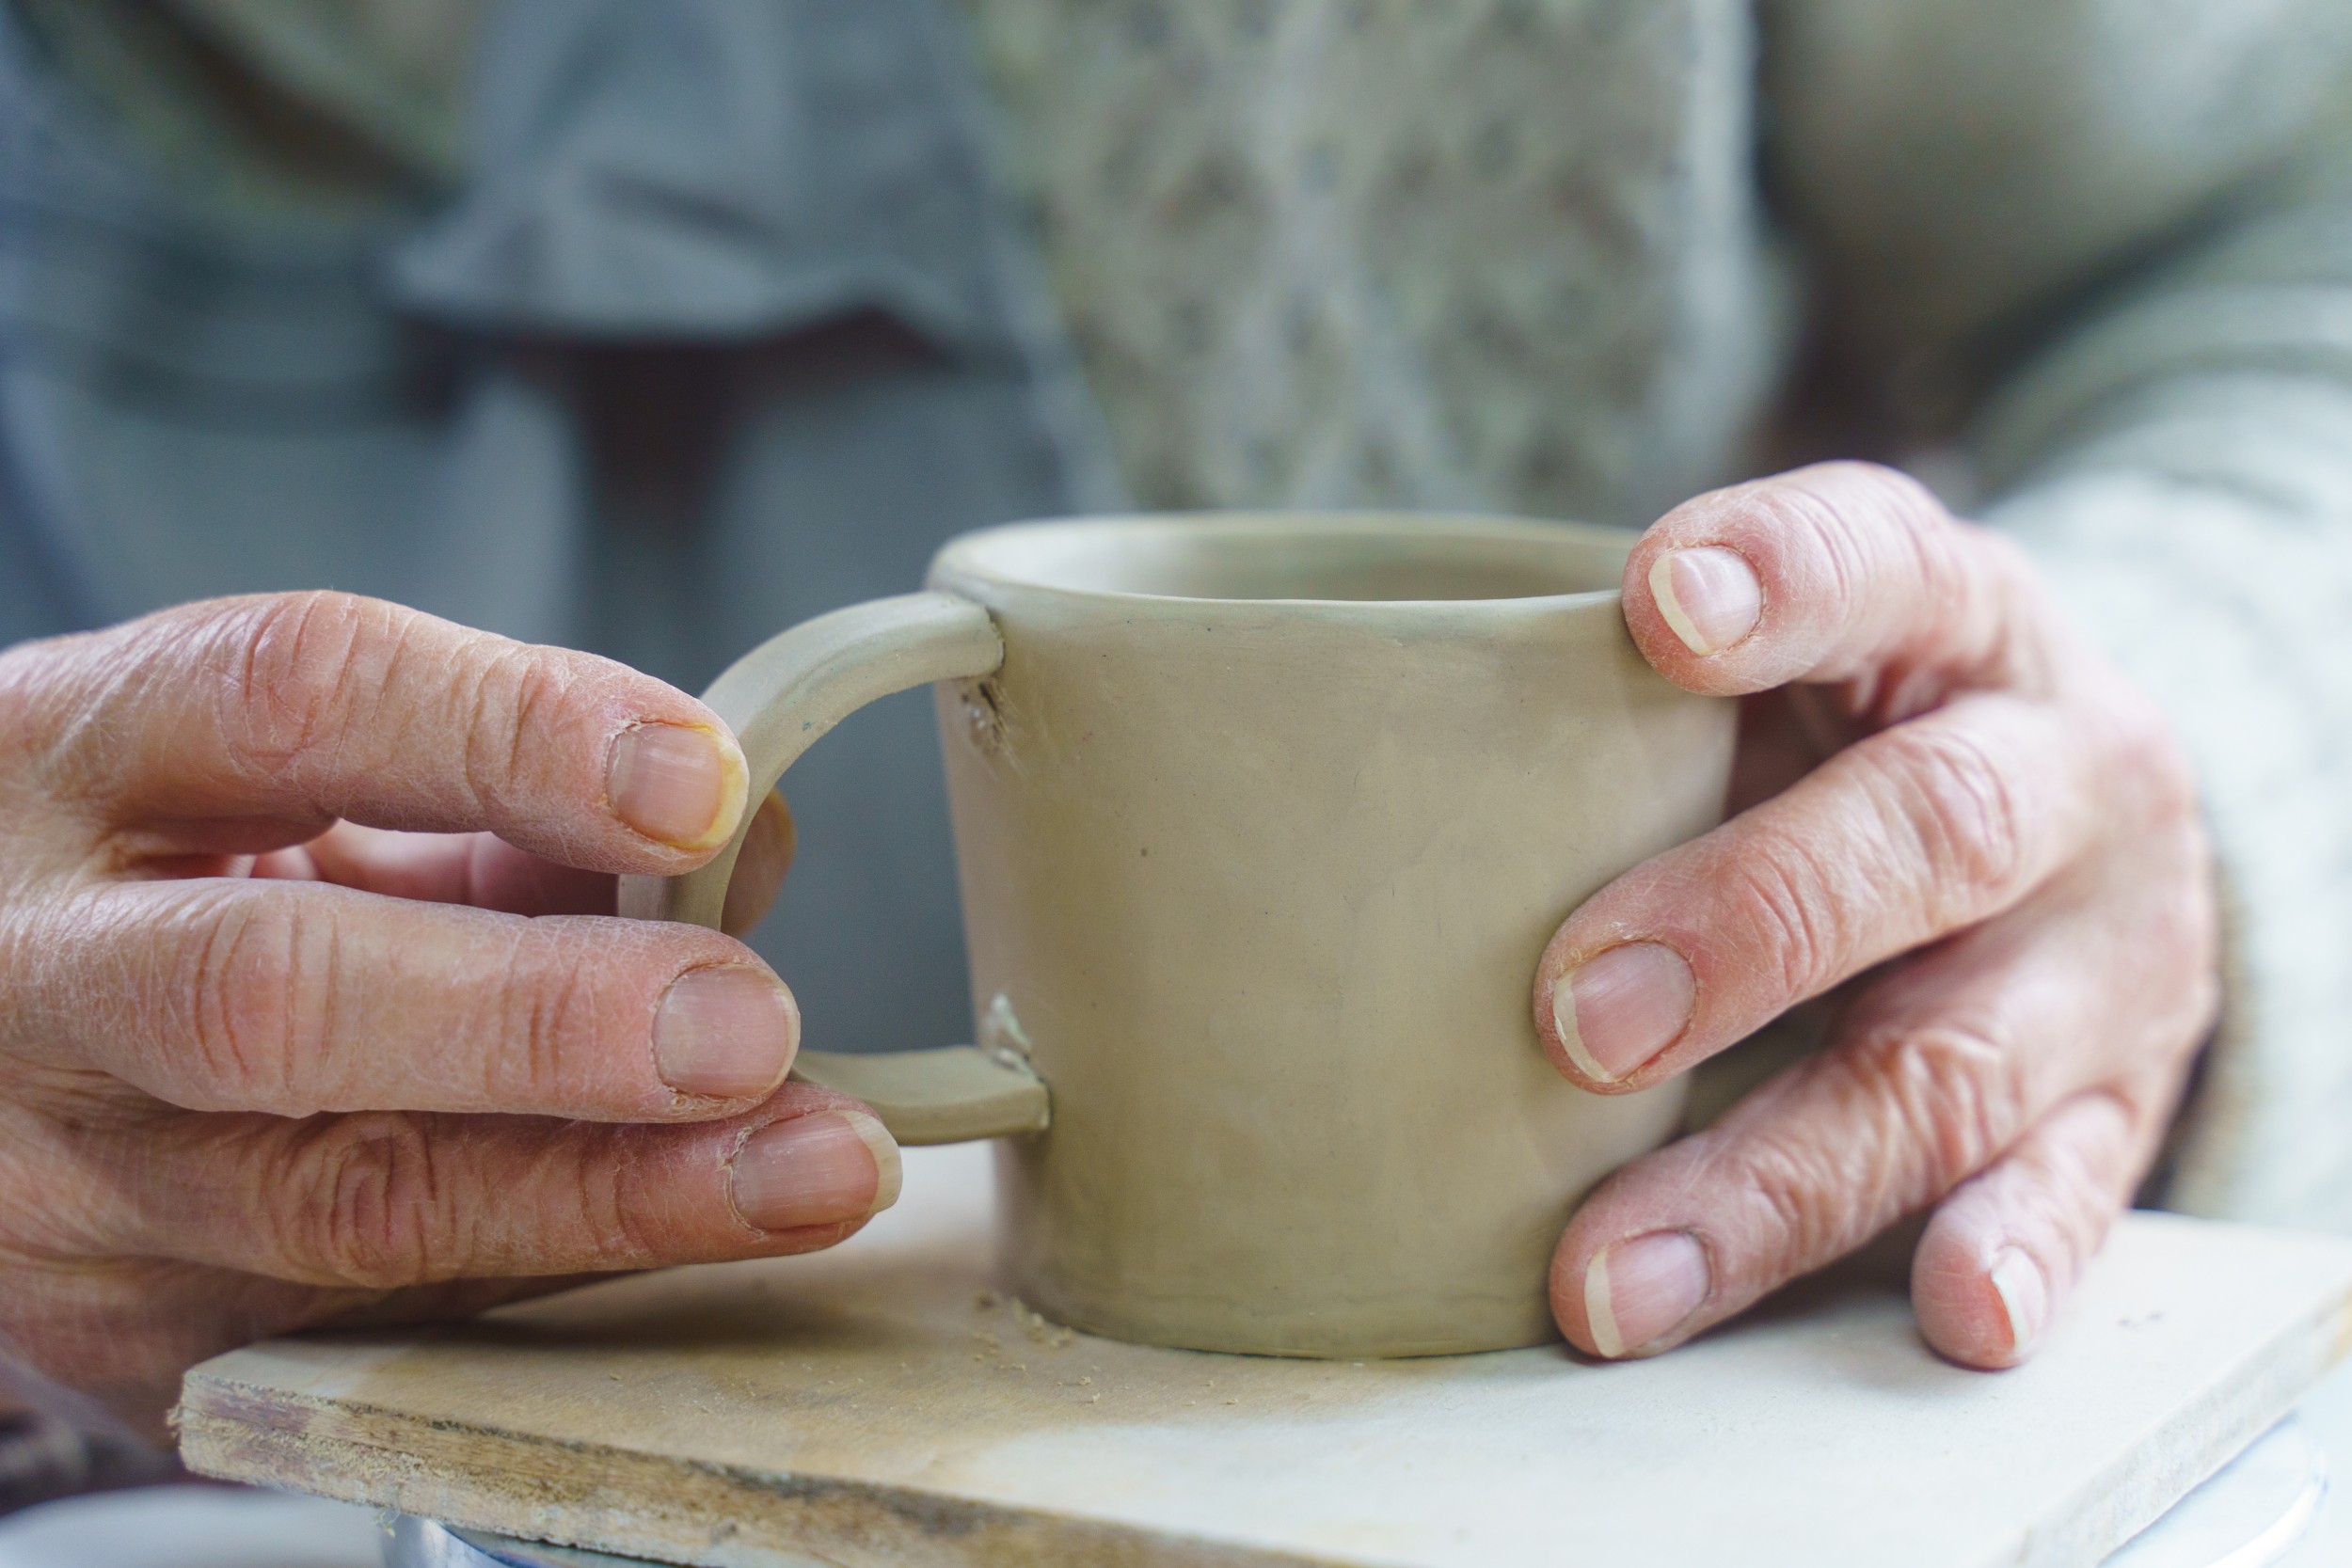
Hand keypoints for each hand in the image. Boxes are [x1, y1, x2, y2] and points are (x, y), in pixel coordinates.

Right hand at [0, 593, 897, 1431]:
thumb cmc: (149, 872)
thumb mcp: (271, 772)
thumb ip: (493, 786)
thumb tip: (743, 835)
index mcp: (79, 755)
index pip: (292, 701)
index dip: (510, 735)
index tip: (701, 784)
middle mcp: (42, 973)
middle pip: (277, 997)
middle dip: (541, 1019)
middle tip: (744, 1026)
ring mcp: (62, 1181)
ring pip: (340, 1210)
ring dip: (611, 1196)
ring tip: (803, 1166)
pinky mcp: (120, 1333)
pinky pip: (378, 1317)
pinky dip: (562, 1269)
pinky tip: (693, 1235)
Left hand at [1536, 463, 2217, 1367]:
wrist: (2091, 812)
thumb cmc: (1856, 733)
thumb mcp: (1790, 663)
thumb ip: (1637, 698)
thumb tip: (1347, 788)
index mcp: (1959, 621)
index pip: (1883, 563)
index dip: (1783, 579)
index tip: (1656, 607)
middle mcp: (2061, 773)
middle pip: (1931, 833)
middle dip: (1752, 923)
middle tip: (1579, 1019)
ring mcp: (2104, 950)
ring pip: (1956, 1064)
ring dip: (1775, 1178)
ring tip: (1611, 1274)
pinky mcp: (2124, 1102)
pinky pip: (2080, 1190)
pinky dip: (2011, 1254)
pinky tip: (1949, 1313)